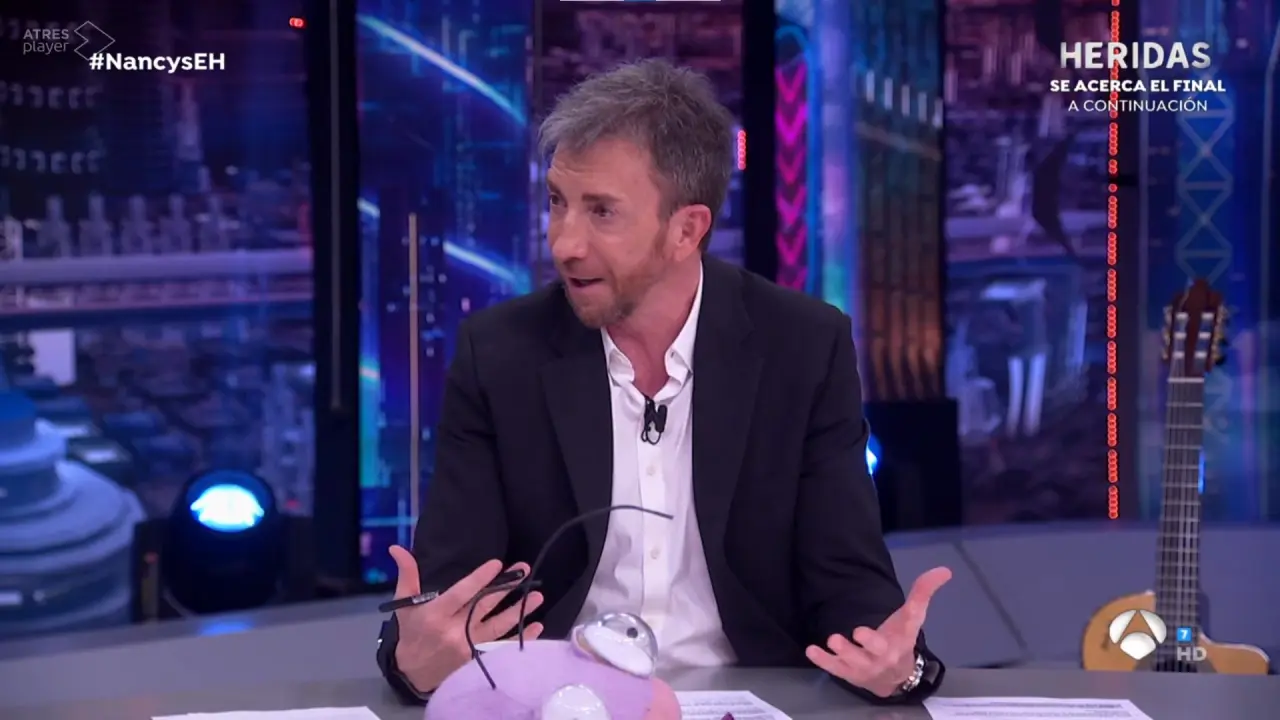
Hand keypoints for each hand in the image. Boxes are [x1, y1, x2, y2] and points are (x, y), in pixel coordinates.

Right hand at [388, 545, 544, 692]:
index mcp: (436, 614)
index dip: (480, 579)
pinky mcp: (477, 660)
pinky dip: (521, 638)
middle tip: (524, 569)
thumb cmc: (411, 634)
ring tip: (537, 596)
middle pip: (484, 606)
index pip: (462, 594)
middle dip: (506, 587)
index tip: (498, 564)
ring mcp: (468, 647)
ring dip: (520, 611)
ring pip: (499, 626)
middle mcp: (454, 631)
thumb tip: (397, 548)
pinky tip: (536, 627)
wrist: (412, 674)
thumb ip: (407, 575)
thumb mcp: (404, 604)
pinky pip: (503, 647)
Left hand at [805, 566, 951, 697]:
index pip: (899, 634)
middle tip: (849, 634)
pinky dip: (823, 661)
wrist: (897, 677)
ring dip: (841, 653)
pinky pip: (834, 669)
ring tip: (832, 639)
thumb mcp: (912, 617)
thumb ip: (923, 592)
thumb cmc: (901, 640)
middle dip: (863, 645)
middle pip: (874, 652)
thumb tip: (944, 570)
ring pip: (852, 663)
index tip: (864, 629)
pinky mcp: (848, 673)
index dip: (885, 632)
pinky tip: (811, 650)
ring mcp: (864, 668)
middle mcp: (883, 657)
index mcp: (900, 642)